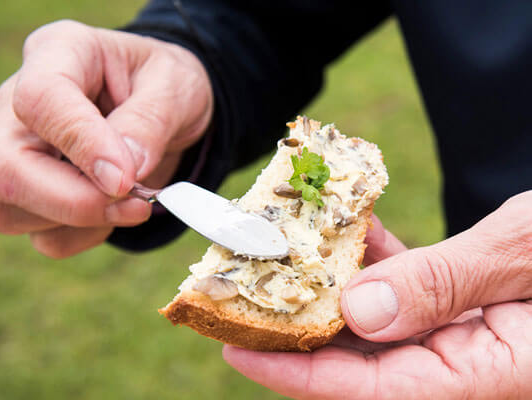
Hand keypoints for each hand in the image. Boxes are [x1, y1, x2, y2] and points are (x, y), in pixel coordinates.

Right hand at [0, 20, 212, 257]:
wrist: (167, 109)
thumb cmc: (166, 85)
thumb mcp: (175, 87)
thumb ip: (149, 122)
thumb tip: (123, 174)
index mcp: (59, 53)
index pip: (39, 100)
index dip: (80, 143)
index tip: (126, 177)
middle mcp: (19, 104)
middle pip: (5, 167)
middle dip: (74, 201)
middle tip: (136, 203)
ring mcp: (16, 152)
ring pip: (3, 209)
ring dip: (78, 223)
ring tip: (133, 203)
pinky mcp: (29, 194)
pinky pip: (40, 237)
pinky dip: (83, 237)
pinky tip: (115, 213)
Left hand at [224, 192, 531, 398]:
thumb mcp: (527, 251)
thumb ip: (445, 285)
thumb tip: (357, 310)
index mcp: (489, 374)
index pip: (370, 389)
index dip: (296, 372)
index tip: (234, 347)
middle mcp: (469, 366)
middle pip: (363, 359)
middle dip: (301, 328)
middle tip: (244, 294)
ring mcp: (468, 337)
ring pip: (380, 324)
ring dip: (334, 289)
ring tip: (287, 253)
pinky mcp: (469, 308)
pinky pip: (409, 294)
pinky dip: (378, 265)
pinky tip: (354, 232)